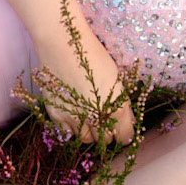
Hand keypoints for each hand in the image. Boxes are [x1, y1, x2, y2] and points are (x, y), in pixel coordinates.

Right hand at [32, 25, 136, 146]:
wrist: (62, 43)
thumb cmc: (93, 56)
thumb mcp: (116, 79)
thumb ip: (123, 104)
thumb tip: (129, 123)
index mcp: (116, 108)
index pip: (125, 137)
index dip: (124, 134)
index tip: (122, 129)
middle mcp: (96, 118)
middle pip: (105, 140)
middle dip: (107, 132)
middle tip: (103, 118)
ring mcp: (74, 118)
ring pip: (86, 139)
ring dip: (90, 131)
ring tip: (87, 116)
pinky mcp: (56, 114)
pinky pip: (67, 133)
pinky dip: (71, 127)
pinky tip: (73, 113)